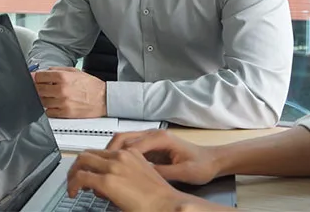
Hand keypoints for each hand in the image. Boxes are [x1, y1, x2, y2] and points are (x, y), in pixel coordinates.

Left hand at [33, 67, 105, 117]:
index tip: (33, 78)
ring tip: (50, 96)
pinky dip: (49, 109)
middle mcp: (61, 89)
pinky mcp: (65, 113)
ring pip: (42, 101)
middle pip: (38, 89)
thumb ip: (57, 70)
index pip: (39, 76)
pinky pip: (49, 112)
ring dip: (43, 98)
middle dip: (37, 88)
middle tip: (41, 87)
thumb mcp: (74, 71)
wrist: (104, 98)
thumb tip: (43, 72)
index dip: (34, 77)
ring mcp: (63, 102)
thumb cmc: (91, 85)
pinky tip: (54, 105)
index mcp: (63, 77)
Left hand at [67, 149, 197, 211]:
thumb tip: (103, 185)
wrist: (167, 205)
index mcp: (130, 153)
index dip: (89, 163)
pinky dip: (73, 184)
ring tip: (72, 186)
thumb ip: (122, 175)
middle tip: (74, 179)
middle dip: (78, 166)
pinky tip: (74, 192)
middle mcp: (121, 155)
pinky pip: (81, 177)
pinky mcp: (108, 180)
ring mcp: (113, 166)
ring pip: (82, 161)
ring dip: (73, 173)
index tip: (86, 173)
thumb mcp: (140, 177)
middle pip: (88, 154)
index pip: (101, 151)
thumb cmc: (158, 197)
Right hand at [106, 130, 220, 185]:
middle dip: (108, 151)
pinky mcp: (150, 145)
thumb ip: (163, 173)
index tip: (106, 166)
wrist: (212, 160)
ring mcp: (150, 138)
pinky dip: (119, 154)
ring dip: (111, 152)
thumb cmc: (201, 165)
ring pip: (123, 140)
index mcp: (160, 138)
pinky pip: (129, 146)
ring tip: (103, 166)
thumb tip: (142, 174)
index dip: (117, 155)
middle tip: (97, 165)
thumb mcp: (184, 173)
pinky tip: (115, 166)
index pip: (131, 144)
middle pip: (122, 138)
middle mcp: (153, 134)